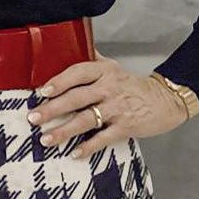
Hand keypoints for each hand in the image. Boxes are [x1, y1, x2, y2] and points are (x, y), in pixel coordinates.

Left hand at [27, 49, 190, 158]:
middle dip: (53, 108)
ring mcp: (118, 108)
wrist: (164, 100)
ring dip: (64, 130)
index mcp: (105, 71)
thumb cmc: (132, 85)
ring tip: (46, 139)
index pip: (78, 72)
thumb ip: (91, 59)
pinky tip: (74, 153)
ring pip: (86, 119)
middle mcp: (110, 88)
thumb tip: (68, 45)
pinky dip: (88, 147)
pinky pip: (103, 138)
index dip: (59, 81)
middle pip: (77, 98)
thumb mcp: (113, 67)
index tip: (42, 90)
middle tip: (33, 117)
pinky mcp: (126, 127)